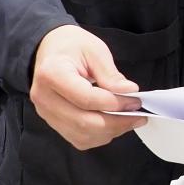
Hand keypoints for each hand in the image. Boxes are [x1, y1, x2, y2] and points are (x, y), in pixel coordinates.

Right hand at [30, 24, 146, 149]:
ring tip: (129, 120)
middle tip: (139, 115)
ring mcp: (46, 113)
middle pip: (83, 122)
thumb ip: (110, 74)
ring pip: (82, 135)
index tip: (136, 100)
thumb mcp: (95, 50)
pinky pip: (79, 139)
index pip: (86, 98)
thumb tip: (129, 93)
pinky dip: (100, 136)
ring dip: (110, 132)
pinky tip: (113, 124)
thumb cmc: (73, 46)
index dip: (114, 103)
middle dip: (116, 122)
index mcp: (52, 74)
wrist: (50, 50)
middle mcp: (44, 98)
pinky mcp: (53, 123)